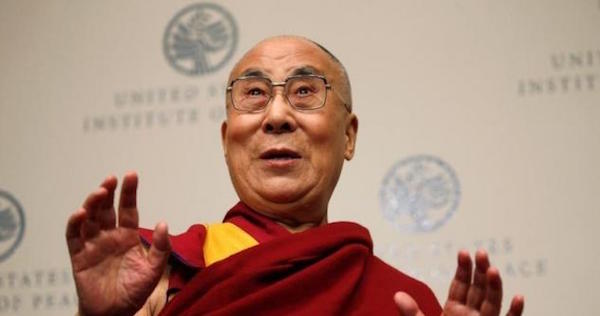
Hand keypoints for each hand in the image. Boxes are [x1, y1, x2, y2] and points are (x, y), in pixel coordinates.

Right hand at [66, 172, 170, 315]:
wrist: (115, 313)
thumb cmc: (135, 291)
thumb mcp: (154, 269)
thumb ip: (161, 247)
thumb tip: (163, 222)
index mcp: (127, 236)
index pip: (128, 209)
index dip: (129, 192)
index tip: (131, 175)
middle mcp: (109, 236)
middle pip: (106, 209)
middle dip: (108, 192)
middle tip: (110, 179)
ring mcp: (93, 245)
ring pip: (89, 218)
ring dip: (92, 203)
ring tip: (99, 193)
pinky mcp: (79, 256)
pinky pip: (73, 237)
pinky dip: (75, 223)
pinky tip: (81, 213)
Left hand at [394, 250, 523, 315]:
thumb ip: (412, 313)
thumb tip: (397, 295)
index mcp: (454, 310)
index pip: (460, 285)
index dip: (463, 269)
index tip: (464, 252)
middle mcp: (472, 315)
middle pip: (478, 289)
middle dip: (480, 271)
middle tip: (482, 253)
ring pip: (492, 302)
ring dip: (495, 286)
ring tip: (494, 270)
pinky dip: (515, 311)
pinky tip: (519, 297)